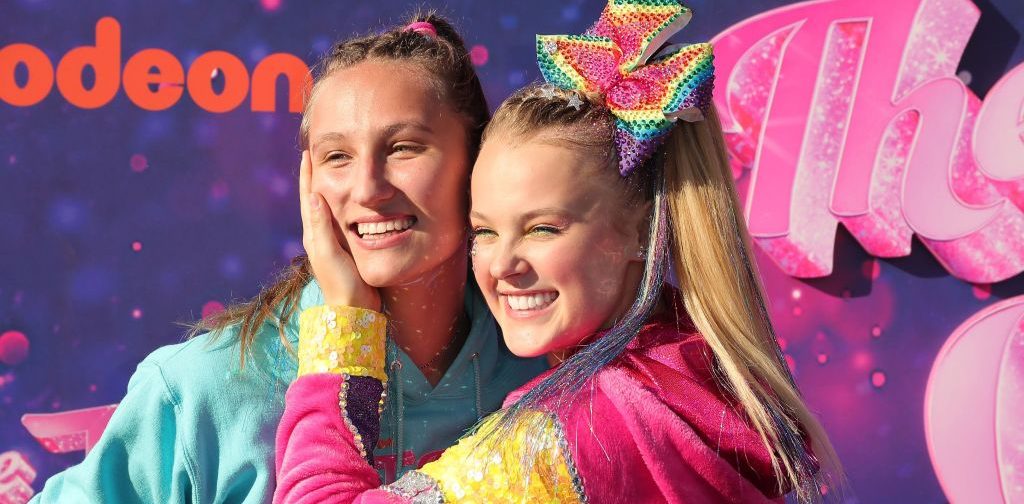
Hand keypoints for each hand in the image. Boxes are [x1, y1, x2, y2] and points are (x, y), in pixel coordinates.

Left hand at [299, 150, 380, 310]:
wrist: (353, 310)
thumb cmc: (341, 283)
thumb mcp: (329, 254)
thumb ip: (321, 227)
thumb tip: (313, 196)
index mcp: (314, 235)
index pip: (309, 199)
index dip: (308, 177)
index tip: (308, 154)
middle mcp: (320, 237)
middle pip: (315, 201)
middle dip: (315, 178)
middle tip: (317, 157)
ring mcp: (332, 244)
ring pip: (327, 210)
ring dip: (327, 190)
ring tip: (331, 172)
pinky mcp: (345, 250)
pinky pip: (340, 221)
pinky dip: (341, 206)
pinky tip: (348, 203)